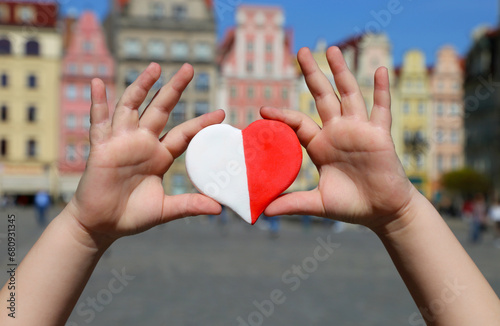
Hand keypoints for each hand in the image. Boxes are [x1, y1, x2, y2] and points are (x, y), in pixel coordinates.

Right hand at [65, 63, 222, 245]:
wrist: (102, 225)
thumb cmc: (132, 216)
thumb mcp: (166, 209)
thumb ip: (190, 204)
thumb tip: (219, 209)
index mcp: (160, 156)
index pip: (184, 133)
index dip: (201, 123)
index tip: (221, 113)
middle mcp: (143, 143)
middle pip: (161, 108)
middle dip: (174, 88)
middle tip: (189, 68)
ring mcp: (122, 141)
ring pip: (132, 106)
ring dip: (142, 85)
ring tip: (155, 67)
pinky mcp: (101, 147)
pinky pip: (98, 121)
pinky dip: (97, 102)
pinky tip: (97, 83)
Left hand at [262, 47, 416, 231]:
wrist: (382, 212)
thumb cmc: (351, 206)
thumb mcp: (317, 203)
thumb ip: (292, 203)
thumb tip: (262, 212)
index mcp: (320, 145)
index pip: (298, 123)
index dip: (282, 115)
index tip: (263, 109)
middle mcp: (338, 132)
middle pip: (322, 96)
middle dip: (312, 74)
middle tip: (301, 52)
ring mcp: (359, 130)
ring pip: (349, 94)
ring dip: (341, 72)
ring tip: (331, 49)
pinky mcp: (380, 134)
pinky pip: (381, 108)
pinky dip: (382, 90)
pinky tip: (379, 70)